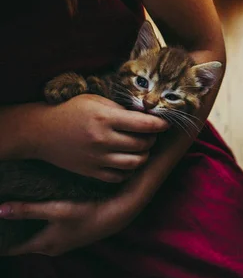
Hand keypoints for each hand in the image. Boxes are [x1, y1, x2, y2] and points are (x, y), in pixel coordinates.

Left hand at [0, 195, 137, 255]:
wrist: (118, 212)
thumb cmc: (88, 212)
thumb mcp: (56, 209)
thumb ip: (28, 210)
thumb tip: (0, 210)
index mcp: (44, 245)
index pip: (11, 248)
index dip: (0, 239)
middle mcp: (52, 247)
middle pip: (23, 242)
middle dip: (11, 231)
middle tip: (1, 212)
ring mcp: (63, 241)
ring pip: (36, 236)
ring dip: (26, 226)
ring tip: (16, 209)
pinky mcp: (71, 233)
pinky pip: (47, 231)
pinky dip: (40, 223)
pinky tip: (40, 209)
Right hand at [32, 94, 168, 181]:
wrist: (40, 132)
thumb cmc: (70, 111)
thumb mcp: (95, 101)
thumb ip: (121, 109)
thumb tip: (147, 115)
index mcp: (105, 118)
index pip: (144, 124)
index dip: (160, 124)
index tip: (166, 123)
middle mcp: (103, 139)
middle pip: (143, 144)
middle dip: (152, 139)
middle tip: (151, 134)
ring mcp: (97, 158)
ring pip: (135, 163)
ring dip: (143, 156)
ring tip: (141, 148)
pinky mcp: (91, 172)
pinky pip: (120, 176)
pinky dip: (129, 170)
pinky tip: (127, 160)